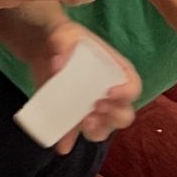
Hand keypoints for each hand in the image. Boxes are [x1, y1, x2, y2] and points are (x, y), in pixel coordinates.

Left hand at [0, 16, 138, 150]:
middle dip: (114, 116)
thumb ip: (64, 43)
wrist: (43, 48)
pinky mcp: (73, 117)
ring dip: (97, 130)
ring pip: (104, 128)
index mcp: (117, 72)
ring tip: (84, 123)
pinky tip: (61, 144)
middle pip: (124, 114)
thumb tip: (58, 63)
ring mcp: (92, 109)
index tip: (110, 92)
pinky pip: (73, 134)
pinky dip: (68, 140)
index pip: (133, 87)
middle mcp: (110, 95)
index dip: (126, 93)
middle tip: (96, 108)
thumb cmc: (65, 37)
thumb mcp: (66, 33)